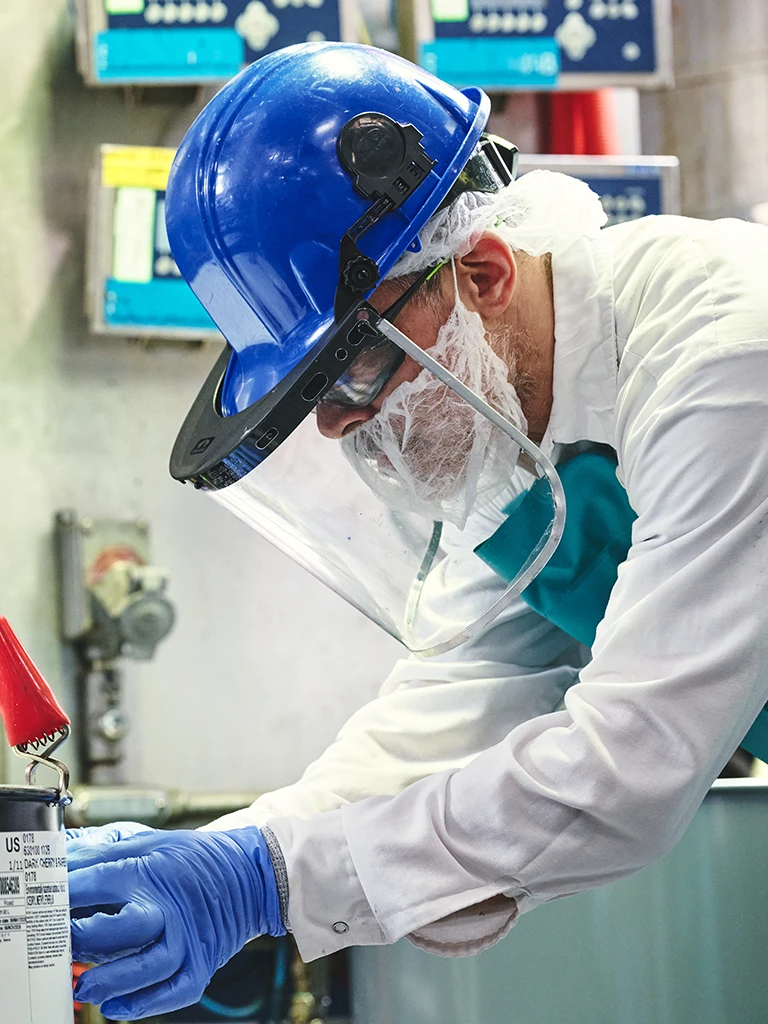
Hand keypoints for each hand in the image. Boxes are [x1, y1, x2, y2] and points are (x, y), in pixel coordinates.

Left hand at [69, 826, 284, 1019]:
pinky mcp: (202, 962)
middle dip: (88, 939)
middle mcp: (169, 905)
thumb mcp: (147, 840)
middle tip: (62, 944)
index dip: (65, 892)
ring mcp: (188, 937)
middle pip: (126, 927)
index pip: (99, 879)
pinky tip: (117, 1008)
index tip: (40, 902)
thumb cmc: (190, 858)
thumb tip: (61, 855)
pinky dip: (147, 1004)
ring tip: (84, 988)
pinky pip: (175, 990)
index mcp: (151, 868)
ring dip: (114, 980)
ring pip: (150, 965)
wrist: (248, 873)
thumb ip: (102, 848)